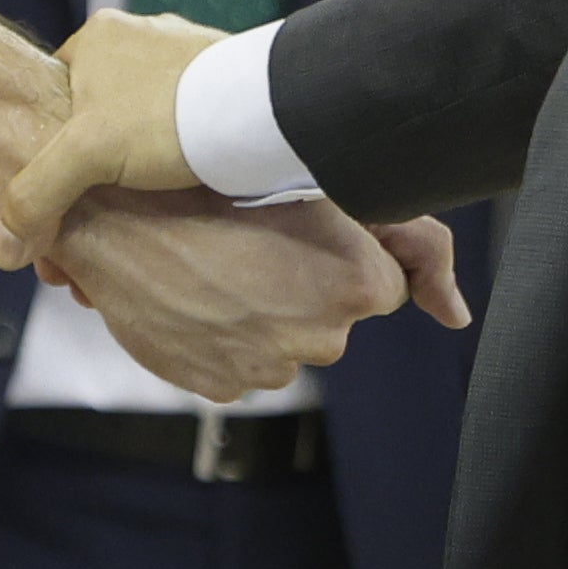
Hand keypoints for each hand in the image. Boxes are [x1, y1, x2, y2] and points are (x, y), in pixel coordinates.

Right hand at [0, 9, 221, 266]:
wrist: (267, 113)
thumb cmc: (171, 117)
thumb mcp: (84, 156)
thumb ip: (34, 198)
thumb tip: (1, 251)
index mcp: (100, 37)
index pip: (53, 97)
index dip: (46, 153)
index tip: (53, 201)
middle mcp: (142, 38)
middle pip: (98, 119)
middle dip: (91, 177)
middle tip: (93, 228)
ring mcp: (188, 61)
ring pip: (143, 128)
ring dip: (134, 177)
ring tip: (136, 226)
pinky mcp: (225, 87)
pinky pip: (186, 130)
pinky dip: (178, 166)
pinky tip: (179, 205)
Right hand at [38, 189, 464, 402]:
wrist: (110, 213)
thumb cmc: (216, 182)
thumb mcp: (318, 188)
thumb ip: (414, 243)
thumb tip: (458, 314)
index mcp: (358, 286)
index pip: (386, 286)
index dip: (347, 258)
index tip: (307, 234)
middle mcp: (323, 338)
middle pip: (335, 319)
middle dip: (308, 289)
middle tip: (256, 243)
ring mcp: (268, 368)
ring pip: (286, 343)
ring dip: (265, 314)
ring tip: (219, 266)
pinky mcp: (220, 387)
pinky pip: (240, 366)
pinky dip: (226, 338)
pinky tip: (197, 296)